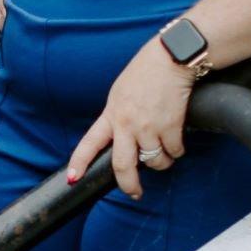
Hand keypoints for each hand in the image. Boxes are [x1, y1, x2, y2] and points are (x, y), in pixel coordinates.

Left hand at [66, 38, 193, 200]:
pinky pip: (174, 151)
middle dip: (129, 185)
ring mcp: (148, 127)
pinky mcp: (170, 126)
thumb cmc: (146, 72)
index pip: (89, 143)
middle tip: (135, 193)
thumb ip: (117, 115)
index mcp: (111, 114)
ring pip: (155, 162)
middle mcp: (126, 124)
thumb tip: (121, 137)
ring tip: (165, 156)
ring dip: (162, 163)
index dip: (80, 163)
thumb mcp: (120, 93)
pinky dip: (177, 151)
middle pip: (122, 165)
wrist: (171, 57)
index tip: (73, 179)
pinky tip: (177, 143)